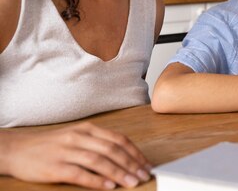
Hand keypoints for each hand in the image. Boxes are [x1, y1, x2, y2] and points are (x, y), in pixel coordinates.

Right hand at [2, 122, 151, 188]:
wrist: (17, 149)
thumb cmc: (50, 144)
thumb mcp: (76, 136)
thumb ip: (98, 143)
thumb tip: (124, 156)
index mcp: (87, 129)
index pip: (118, 139)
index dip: (135, 152)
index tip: (146, 164)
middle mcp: (79, 137)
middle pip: (112, 150)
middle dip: (131, 164)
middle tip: (144, 175)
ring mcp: (66, 151)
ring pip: (99, 161)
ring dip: (119, 173)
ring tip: (132, 182)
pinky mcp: (55, 167)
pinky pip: (80, 174)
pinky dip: (96, 180)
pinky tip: (108, 186)